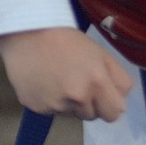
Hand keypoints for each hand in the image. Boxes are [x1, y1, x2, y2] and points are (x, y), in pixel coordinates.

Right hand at [0, 26, 131, 121]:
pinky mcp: (34, 106)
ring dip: (66, 101)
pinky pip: (48, 110)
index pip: (113, 114)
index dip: (107, 104)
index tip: (98, 93)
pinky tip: (40, 80)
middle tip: (73, 79)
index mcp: (97, 83)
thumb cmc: (65, 38)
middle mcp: (77, 97)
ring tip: (54, 77)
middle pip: (90, 115)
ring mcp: (54, 104)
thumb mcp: (100, 53)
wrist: (25, 29)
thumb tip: (120, 102)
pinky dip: (47, 99)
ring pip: (69, 113)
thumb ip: (118, 80)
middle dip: (86, 103)